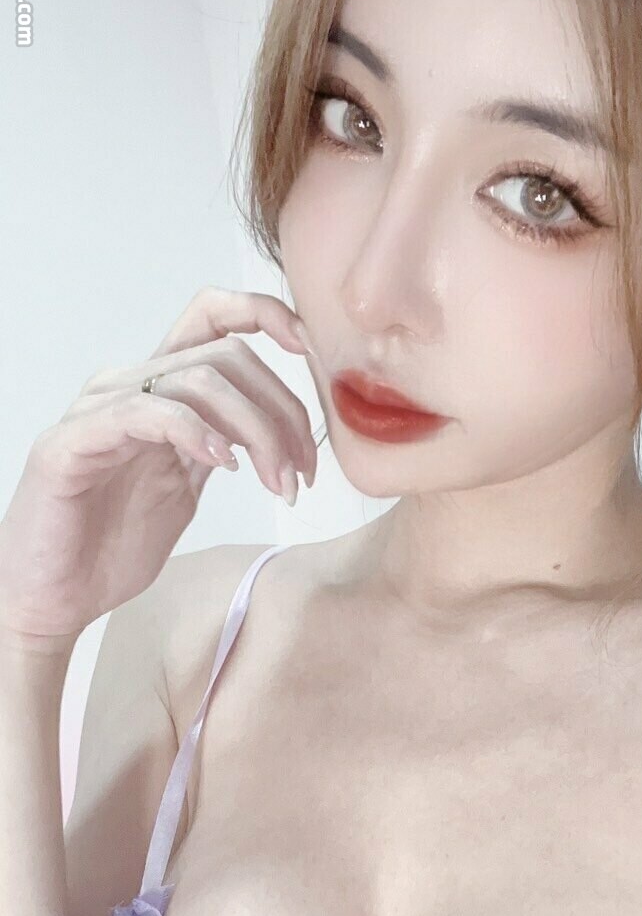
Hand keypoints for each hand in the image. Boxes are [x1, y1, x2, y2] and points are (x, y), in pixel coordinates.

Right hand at [0, 287, 316, 654]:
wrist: (52, 599)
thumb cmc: (110, 546)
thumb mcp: (185, 488)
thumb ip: (224, 448)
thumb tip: (286, 434)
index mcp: (157, 391)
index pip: (213, 320)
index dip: (267, 317)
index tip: (315, 355)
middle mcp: (127, 386)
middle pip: (225, 355)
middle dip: (282, 410)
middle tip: (304, 471)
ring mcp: (99, 410)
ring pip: (198, 379)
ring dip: (257, 431)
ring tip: (277, 483)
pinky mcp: (74, 442)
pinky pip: (147, 412)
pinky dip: (197, 432)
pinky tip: (225, 464)